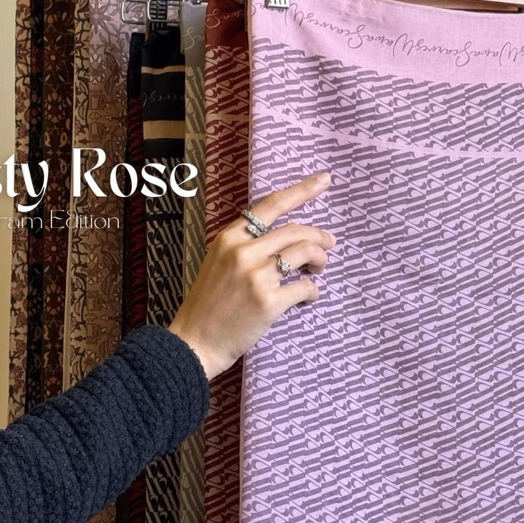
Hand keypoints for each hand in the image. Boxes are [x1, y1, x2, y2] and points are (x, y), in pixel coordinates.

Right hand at [167, 171, 335, 379]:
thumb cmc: (207, 306)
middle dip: (319, 237)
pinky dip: (312, 292)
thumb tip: (283, 240)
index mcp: (228, 238)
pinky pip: (305, 287)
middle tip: (329, 244)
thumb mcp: (217, 263)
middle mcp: (242, 251)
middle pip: (296, 231)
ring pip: (304, 253)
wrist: (193, 342)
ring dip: (319, 260)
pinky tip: (307, 298)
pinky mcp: (268, 301)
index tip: (324, 180)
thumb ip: (244, 246)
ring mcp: (255, 275)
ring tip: (317, 270)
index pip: (271, 205)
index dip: (302, 190)